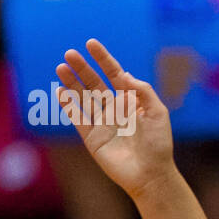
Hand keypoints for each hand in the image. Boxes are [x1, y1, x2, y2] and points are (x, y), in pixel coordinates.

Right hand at [55, 39, 175, 198]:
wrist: (151, 174)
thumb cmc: (158, 144)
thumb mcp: (158, 112)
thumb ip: (143, 91)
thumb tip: (124, 75)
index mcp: (132, 101)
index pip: (114, 74)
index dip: (103, 59)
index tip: (91, 43)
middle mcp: (115, 109)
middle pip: (94, 83)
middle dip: (82, 68)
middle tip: (69, 53)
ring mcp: (102, 123)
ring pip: (83, 98)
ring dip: (71, 83)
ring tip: (61, 67)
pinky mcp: (92, 138)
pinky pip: (78, 118)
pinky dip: (69, 105)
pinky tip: (60, 91)